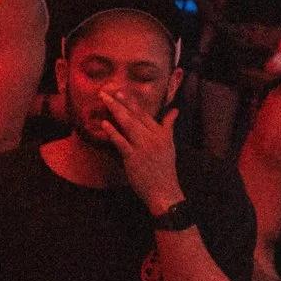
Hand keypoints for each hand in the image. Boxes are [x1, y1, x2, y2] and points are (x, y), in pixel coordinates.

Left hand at [96, 88, 185, 212]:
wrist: (164, 190)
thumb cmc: (164, 168)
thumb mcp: (170, 144)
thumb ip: (168, 126)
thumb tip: (175, 110)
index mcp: (161, 133)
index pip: (144, 114)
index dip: (131, 102)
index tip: (121, 91)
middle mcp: (153, 137)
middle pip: (135, 115)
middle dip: (121, 101)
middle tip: (109, 90)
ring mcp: (143, 146)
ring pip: (128, 124)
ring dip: (116, 110)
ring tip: (105, 100)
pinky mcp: (133, 157)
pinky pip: (121, 142)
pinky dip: (113, 132)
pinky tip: (104, 123)